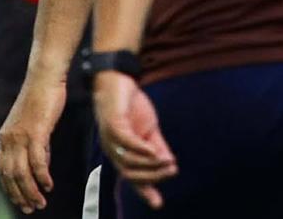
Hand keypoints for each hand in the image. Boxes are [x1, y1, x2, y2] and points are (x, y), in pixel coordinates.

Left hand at [0, 74, 66, 212]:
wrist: (45, 77)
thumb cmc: (42, 99)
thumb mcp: (33, 126)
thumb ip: (34, 145)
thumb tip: (40, 167)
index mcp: (5, 136)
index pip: (2, 170)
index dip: (10, 189)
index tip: (20, 202)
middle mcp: (9, 138)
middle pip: (10, 175)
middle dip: (20, 195)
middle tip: (31, 209)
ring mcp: (21, 135)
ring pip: (22, 172)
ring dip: (31, 191)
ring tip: (41, 202)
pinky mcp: (35, 131)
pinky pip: (37, 161)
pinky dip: (42, 176)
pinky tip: (49, 185)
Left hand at [92, 71, 176, 209]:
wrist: (119, 78)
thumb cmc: (131, 104)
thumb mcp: (148, 129)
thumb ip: (157, 147)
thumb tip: (171, 165)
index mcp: (121, 152)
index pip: (131, 177)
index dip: (145, 191)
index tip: (158, 204)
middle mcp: (112, 149)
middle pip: (130, 173)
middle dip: (153, 176)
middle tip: (171, 171)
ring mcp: (110, 137)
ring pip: (128, 161)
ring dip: (149, 164)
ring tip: (168, 161)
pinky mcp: (112, 123)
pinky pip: (126, 142)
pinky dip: (141, 149)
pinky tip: (153, 150)